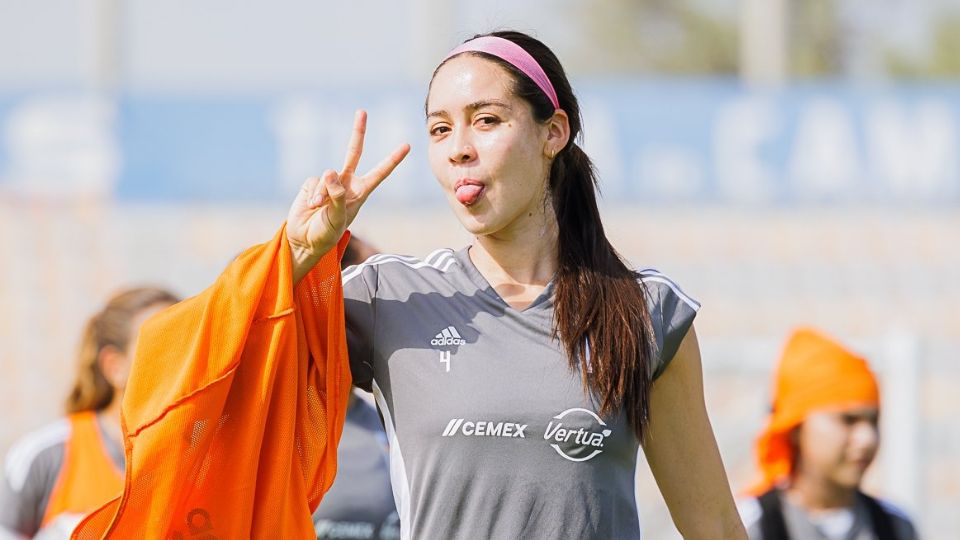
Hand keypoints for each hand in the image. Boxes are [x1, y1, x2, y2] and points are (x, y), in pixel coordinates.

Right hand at [287, 110, 409, 281]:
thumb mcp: (338, 217)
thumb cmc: (327, 233)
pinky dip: (313, 194)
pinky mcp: (312, 183)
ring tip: (319, 209)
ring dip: (323, 193)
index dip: (393, 159)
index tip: (407, 145)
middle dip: (358, 132)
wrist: (304, 239)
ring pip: (328, 175)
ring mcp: (329, 182)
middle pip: (354, 152)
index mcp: (361, 192)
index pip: (380, 172)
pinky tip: (311, 206)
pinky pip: (314, 182)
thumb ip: (337, 194)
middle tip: (362, 112)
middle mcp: (347, 183)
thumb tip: (330, 171)